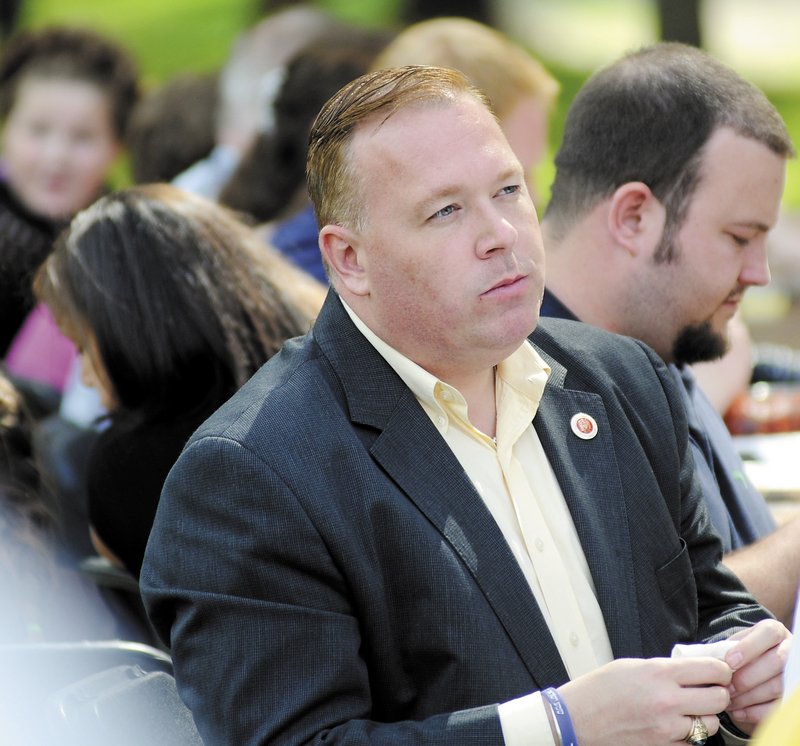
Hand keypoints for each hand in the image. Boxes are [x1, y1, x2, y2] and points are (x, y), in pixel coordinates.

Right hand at [558, 656, 730, 745]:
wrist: (577, 719)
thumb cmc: (599, 689)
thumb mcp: (631, 666)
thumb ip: (664, 668)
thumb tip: (691, 671)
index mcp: (659, 673)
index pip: (712, 670)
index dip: (721, 670)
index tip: (719, 672)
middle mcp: (667, 700)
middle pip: (719, 699)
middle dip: (717, 694)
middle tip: (708, 691)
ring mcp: (667, 728)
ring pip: (710, 725)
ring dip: (704, 717)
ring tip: (689, 711)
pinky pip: (692, 743)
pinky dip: (688, 736)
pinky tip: (674, 727)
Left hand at [723, 618, 791, 732]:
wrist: (752, 668)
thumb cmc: (739, 653)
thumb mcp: (734, 645)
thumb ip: (727, 650)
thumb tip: (712, 664)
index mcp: (774, 632)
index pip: (768, 633)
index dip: (749, 648)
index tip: (729, 662)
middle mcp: (790, 650)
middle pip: (775, 662)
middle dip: (747, 677)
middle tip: (726, 687)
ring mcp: (795, 674)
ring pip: (778, 686)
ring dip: (749, 697)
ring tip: (728, 701)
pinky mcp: (794, 698)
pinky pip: (779, 707)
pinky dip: (757, 712)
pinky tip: (738, 713)